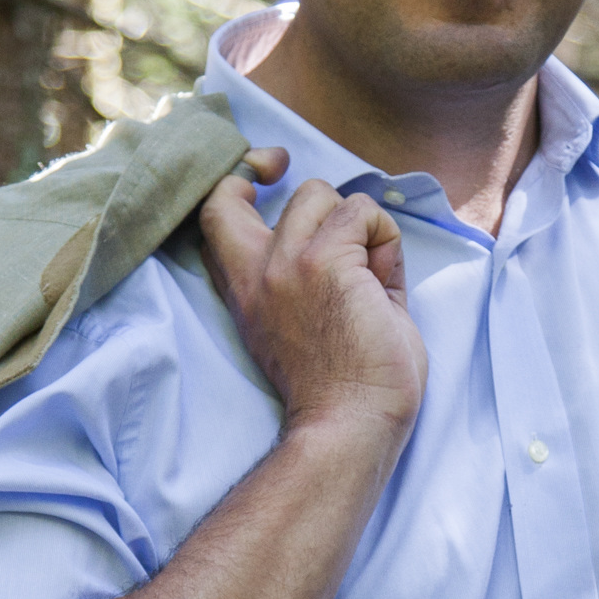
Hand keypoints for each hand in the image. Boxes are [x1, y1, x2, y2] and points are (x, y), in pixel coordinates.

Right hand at [199, 148, 428, 446]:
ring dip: (356, 223)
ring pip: (321, 193)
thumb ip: (317, 271)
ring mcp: (286, 263)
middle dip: (288, 186)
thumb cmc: (344, 387)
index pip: (212, 212)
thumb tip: (359, 231)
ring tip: (373, 272)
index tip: (268, 174)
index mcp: (246, 290)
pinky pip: (363, 214)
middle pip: (246, 189)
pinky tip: (386, 280)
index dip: (236, 180)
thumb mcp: (306, 322)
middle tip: (336, 218)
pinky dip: (384, 238)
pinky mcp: (325, 261)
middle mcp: (255, 272)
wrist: (352, 423)